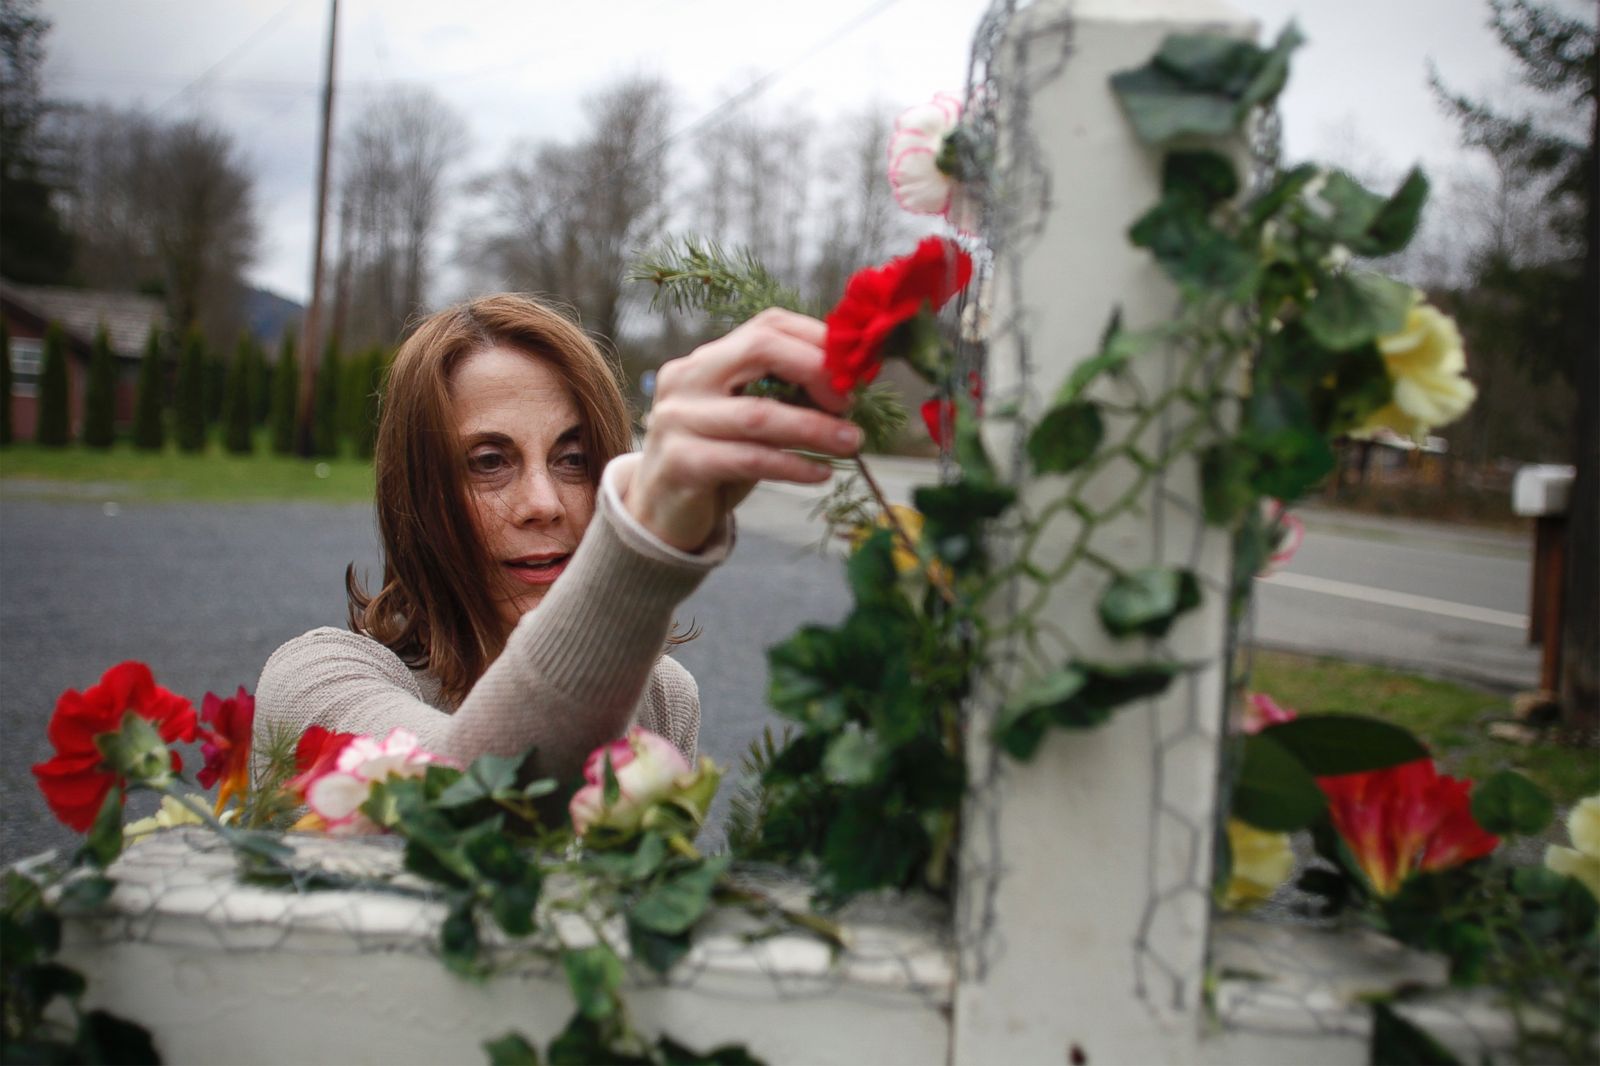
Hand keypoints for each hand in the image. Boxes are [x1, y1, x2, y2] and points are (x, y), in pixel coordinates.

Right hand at [626, 309, 862, 552]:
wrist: (661, 511)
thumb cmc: (717, 458)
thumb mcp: (750, 419)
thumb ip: (785, 397)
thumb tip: (849, 388)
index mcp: (706, 360)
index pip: (767, 326)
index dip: (817, 341)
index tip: (853, 371)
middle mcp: (686, 379)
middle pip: (759, 349)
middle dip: (815, 371)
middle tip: (850, 402)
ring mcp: (677, 419)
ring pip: (758, 414)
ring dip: (815, 428)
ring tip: (851, 442)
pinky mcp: (680, 463)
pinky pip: (749, 459)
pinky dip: (793, 465)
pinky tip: (821, 474)